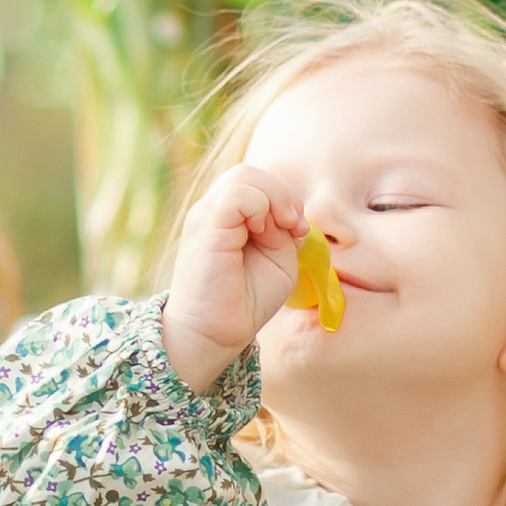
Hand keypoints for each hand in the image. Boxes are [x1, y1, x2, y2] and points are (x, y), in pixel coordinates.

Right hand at [162, 167, 311, 392]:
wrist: (215, 332)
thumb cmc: (246, 301)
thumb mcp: (278, 260)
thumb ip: (284, 231)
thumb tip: (286, 212)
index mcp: (228, 216)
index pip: (258, 181)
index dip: (286, 198)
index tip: (298, 231)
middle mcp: (213, 210)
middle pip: (250, 172)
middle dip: (282, 193)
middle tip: (294, 226)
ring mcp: (207, 215)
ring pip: (244, 175)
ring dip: (275, 198)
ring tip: (282, 229)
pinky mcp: (206, 226)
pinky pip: (237, 194)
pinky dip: (260, 207)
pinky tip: (262, 234)